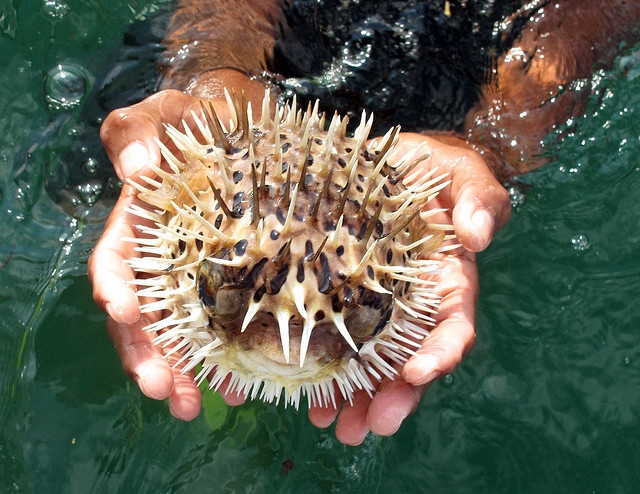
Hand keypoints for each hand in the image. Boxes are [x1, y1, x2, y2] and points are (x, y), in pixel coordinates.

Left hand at [88, 87, 509, 440]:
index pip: (451, 326)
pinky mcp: (340, 299)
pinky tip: (304, 394)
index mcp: (446, 282)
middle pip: (407, 361)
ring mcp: (374, 306)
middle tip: (368, 426)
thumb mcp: (459, 171)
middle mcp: (412, 305)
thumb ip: (480, 197)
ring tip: (330, 424)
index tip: (417, 374)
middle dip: (391, 397)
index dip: (439, 353)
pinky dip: (322, 371)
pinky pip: (332, 340)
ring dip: (353, 399)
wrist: (382, 160)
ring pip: (368, 363)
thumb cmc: (426, 166)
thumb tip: (477, 237)